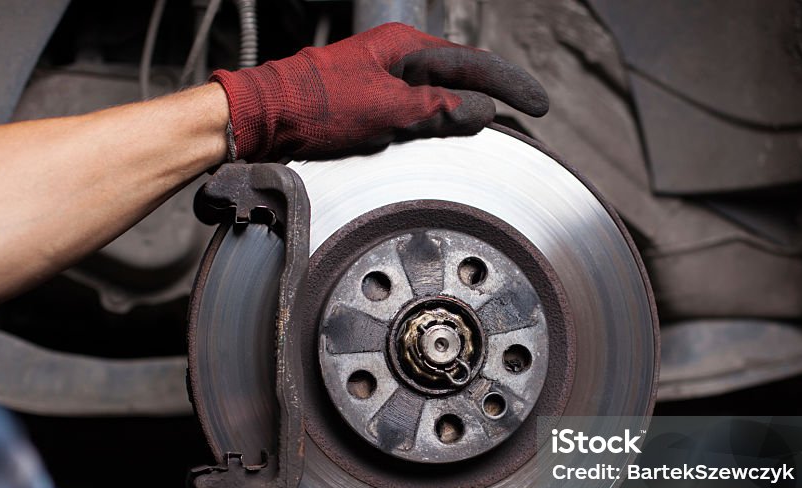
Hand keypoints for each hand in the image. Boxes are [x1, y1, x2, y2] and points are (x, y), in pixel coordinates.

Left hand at [209, 22, 548, 160]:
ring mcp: (382, 78)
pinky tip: (449, 126)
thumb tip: (480, 112)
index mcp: (403, 47)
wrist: (263, 119)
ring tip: (502, 116)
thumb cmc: (313, 107)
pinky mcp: (369, 101)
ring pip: (439, 90)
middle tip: (529, 107)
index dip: (509, 85)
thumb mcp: (386, 110)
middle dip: (496, 90)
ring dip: (470, 104)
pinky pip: (418, 106)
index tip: (538, 103)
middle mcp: (395, 57)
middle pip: (460, 73)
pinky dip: (441, 117)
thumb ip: (436, 111)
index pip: (471, 66)